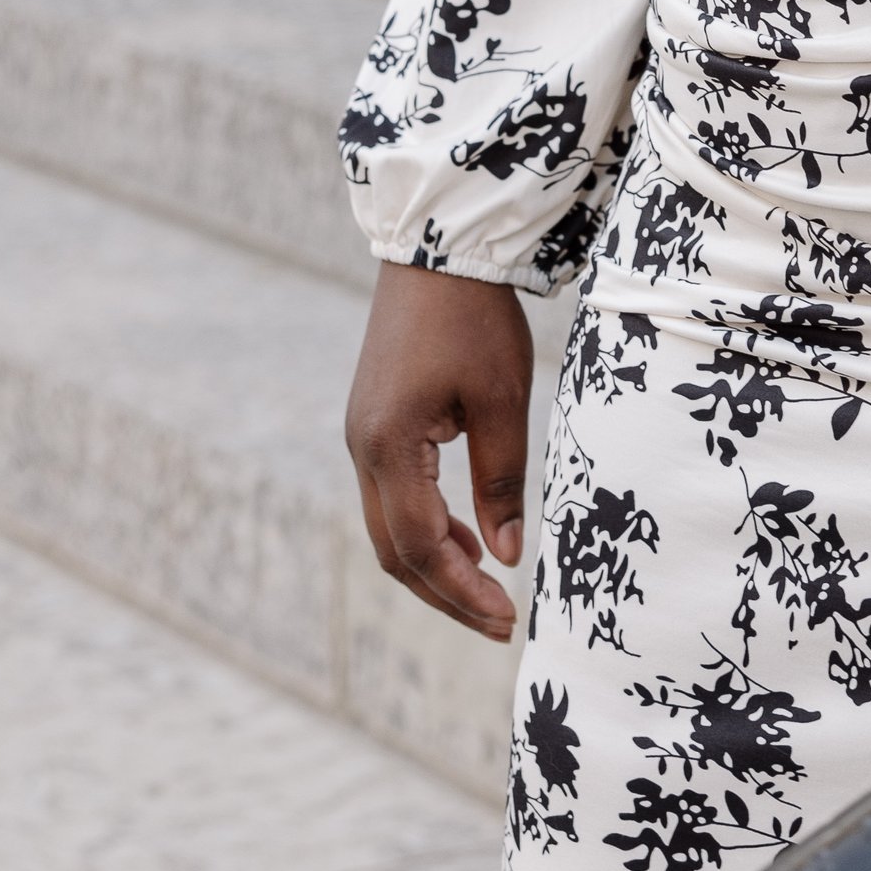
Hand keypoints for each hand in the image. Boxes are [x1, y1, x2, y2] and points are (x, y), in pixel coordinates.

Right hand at [345, 258, 534, 640]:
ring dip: (434, 563)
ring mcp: (363, 436)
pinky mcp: (373, 423)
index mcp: (389, 446)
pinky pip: (391, 497)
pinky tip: (466, 535)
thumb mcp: (501, 398)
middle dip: (446, 593)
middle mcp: (363, 448)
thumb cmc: (474, 317)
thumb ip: (502, 480)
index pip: (422, 546)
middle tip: (499, 621)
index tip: (507, 618)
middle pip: (395, 552)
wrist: (436, 248)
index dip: (464, 591)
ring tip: (488, 588)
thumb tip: (507, 555)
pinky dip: (426, 527)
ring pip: (389, 528)